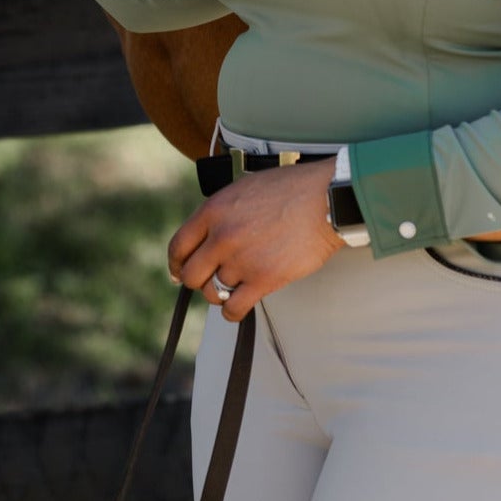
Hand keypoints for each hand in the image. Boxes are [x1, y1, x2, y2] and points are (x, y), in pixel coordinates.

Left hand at [167, 164, 345, 322]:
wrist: (325, 200)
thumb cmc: (291, 190)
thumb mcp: (244, 189)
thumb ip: (221, 212)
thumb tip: (206, 235)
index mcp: (213, 210)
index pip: (178, 246)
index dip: (176, 264)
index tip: (179, 272)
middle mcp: (222, 236)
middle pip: (191, 275)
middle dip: (198, 280)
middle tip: (210, 280)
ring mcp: (242, 260)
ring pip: (214, 292)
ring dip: (222, 292)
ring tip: (235, 285)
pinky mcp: (264, 280)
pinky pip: (234, 308)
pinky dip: (232, 312)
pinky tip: (238, 305)